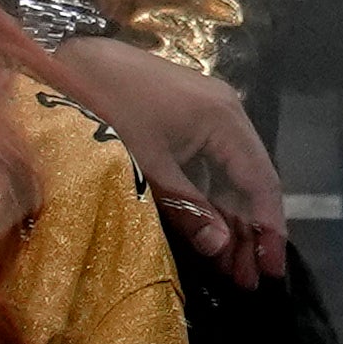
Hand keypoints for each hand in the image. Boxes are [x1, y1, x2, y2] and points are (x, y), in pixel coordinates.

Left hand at [36, 35, 290, 285]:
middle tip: (248, 281)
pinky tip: (209, 231)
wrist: (72, 62)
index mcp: (225, 119)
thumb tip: (220, 247)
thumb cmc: (109, 109)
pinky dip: (213, 200)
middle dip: (250, 233)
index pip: (261, 182)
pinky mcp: (189, 119)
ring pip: (232, 176)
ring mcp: (209, 114)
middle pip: (251, 181)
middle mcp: (227, 114)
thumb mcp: (148, 166)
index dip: (269, 230)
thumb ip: (189, 208)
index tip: (271, 272)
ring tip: (230, 267)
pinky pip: (213, 166)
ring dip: (232, 220)